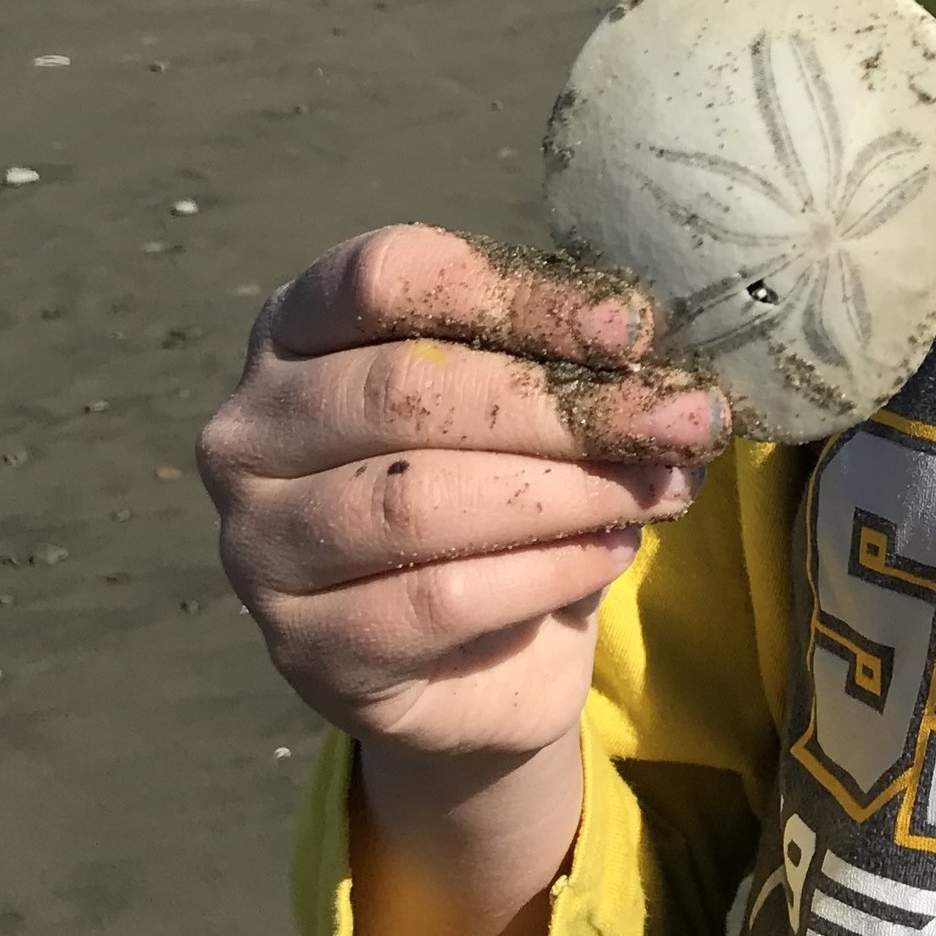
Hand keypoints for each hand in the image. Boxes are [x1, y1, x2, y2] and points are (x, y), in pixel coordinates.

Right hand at [201, 224, 724, 765]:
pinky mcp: (306, 647)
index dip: (514, 295)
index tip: (631, 326)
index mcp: (295, 329)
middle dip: (567, 405)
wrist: (476, 658)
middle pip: (408, 390)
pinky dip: (547, 571)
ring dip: (568, 491)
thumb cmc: (495, 487)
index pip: (385, 277)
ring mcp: (261, 545)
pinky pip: (438, 599)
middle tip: (683, 418)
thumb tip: (649, 343)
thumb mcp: (523, 401)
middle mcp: (251, 430)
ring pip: (420, 500)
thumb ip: (560, 358)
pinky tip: (611, 552)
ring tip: (663, 488)